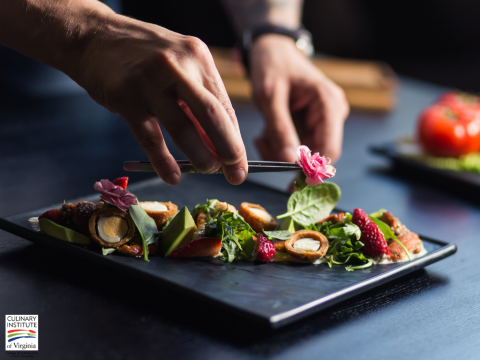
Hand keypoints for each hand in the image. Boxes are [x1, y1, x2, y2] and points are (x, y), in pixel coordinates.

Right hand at [74, 15, 247, 184]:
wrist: (93, 36)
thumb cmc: (142, 56)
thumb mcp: (178, 64)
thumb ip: (195, 100)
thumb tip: (216, 144)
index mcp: (197, 56)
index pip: (224, 105)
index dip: (235, 139)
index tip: (240, 163)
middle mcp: (178, 65)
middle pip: (212, 116)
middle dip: (229, 150)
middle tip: (235, 174)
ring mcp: (150, 80)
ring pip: (183, 129)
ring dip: (200, 157)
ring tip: (207, 171)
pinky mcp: (125, 97)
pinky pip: (150, 137)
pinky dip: (164, 161)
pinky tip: (173, 176)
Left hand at [249, 35, 348, 162]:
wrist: (271, 51)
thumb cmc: (272, 66)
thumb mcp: (270, 97)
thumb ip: (280, 130)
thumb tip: (290, 162)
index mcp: (328, 104)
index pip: (330, 150)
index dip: (311, 169)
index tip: (287, 179)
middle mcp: (331, 114)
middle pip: (316, 155)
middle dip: (288, 158)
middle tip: (263, 145)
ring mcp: (322, 120)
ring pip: (304, 154)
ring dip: (280, 151)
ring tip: (262, 134)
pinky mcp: (310, 124)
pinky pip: (297, 146)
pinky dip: (279, 145)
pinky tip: (266, 132)